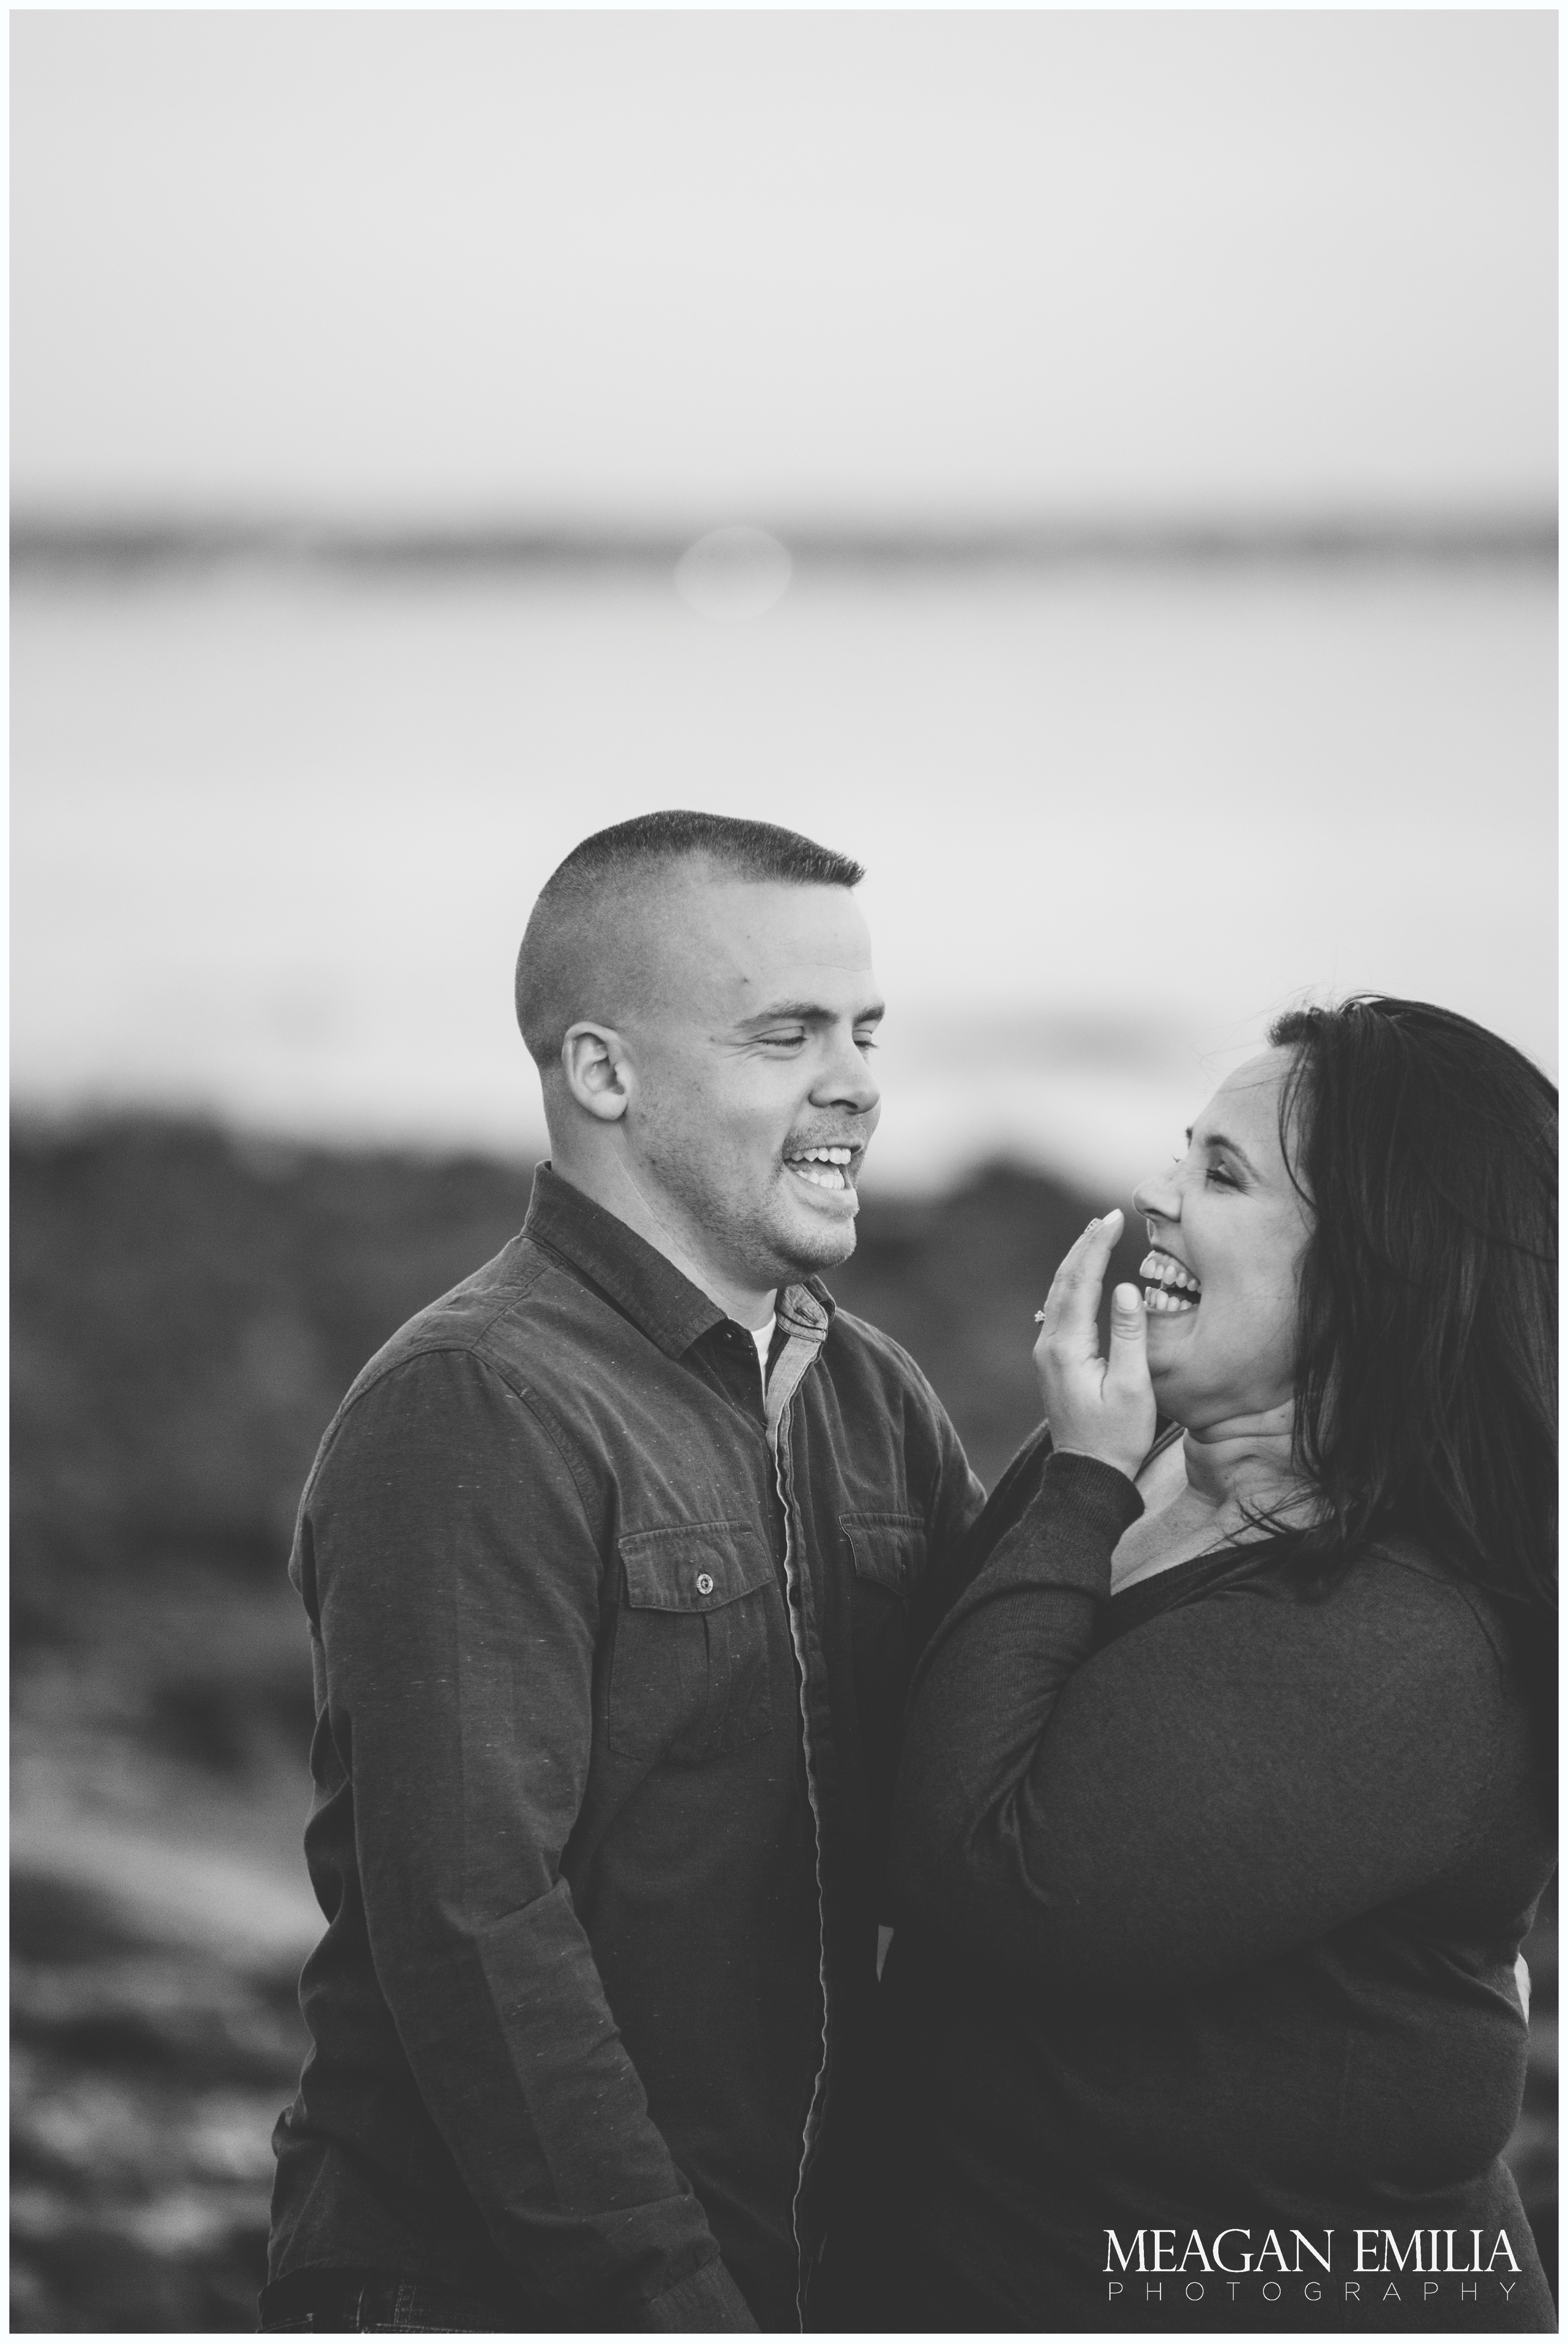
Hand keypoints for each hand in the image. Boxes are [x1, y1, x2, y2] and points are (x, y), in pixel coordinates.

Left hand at [1032, 1208, 1155, 1481]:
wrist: (1089, 1475)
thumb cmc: (1118, 1436)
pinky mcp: (1052, 1362)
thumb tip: (1125, 1287)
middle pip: (1064, 1282)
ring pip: (1058, 1295)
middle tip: (1107, 1218)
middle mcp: (1048, 1346)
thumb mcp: (1133, 1387)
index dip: (1097, 1248)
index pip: (1081, 1283)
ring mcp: (1046, 1354)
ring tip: (1096, 1235)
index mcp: (1067, 1348)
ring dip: (1077, 1263)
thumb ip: (1130, 1335)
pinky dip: (1073, 1285)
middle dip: (1085, 1247)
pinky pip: (1060, 1311)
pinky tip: (1084, 1277)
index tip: (1114, 1219)